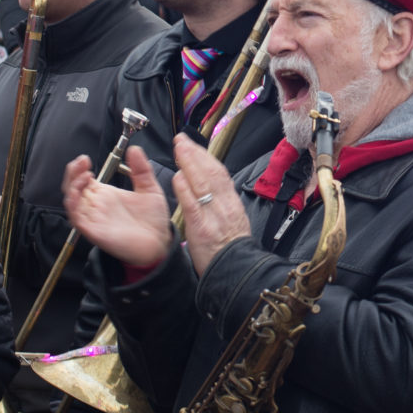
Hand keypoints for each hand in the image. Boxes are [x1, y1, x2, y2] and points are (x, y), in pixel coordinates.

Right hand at [63, 146, 172, 268]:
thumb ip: (141, 169)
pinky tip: (80, 193)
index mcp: (106, 195)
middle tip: (82, 162)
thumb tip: (134, 149)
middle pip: (73, 187)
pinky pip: (76, 218)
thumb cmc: (153, 220)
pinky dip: (74, 204)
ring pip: (72, 201)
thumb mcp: (150, 188)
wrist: (160, 244)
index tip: (85, 158)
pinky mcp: (94, 231)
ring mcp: (94, 218)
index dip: (80, 168)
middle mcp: (97, 206)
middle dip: (72, 173)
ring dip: (72, 186)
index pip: (84, 179)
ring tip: (83, 175)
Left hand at [172, 134, 251, 277]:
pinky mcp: (202, 228)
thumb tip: (214, 189)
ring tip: (178, 150)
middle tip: (182, 140)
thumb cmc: (231, 250)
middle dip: (195, 154)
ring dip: (188, 164)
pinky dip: (184, 189)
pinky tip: (177, 177)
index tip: (194, 146)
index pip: (220, 173)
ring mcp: (214, 216)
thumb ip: (224, 205)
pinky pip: (193, 205)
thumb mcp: (235, 222)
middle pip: (211, 173)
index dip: (206, 157)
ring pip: (202, 184)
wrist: (235, 271)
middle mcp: (225, 206)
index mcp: (233, 204)